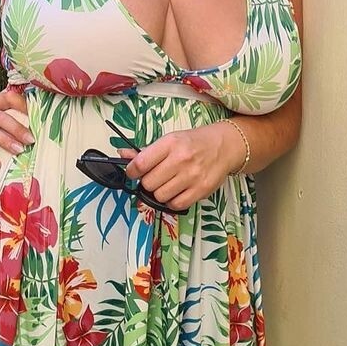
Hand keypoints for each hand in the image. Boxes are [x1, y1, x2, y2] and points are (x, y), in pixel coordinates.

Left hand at [123, 121, 241, 211]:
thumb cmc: (194, 142)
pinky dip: (172, 201)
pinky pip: (175, 205)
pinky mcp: (201, 190)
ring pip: (160, 196)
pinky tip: (176, 192)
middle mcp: (181, 159)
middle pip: (148, 183)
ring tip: (167, 184)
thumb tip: (122, 155)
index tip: (132, 173)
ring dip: (159, 193)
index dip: (131, 171)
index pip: (140, 163)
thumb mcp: (170, 140)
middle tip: (154, 177)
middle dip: (147, 182)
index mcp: (170, 143)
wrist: (224, 146)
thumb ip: (146, 151)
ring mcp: (192, 176)